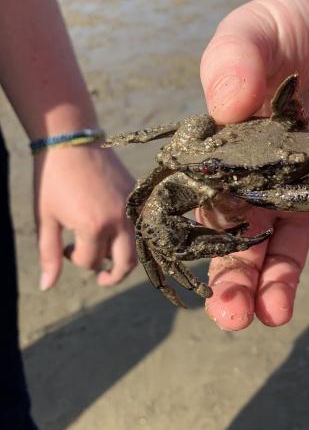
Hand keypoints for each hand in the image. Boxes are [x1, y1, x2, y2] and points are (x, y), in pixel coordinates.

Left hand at [34, 144, 136, 289]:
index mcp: (93, 226)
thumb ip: (49, 254)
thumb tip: (47, 287)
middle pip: (125, 264)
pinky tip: (117, 233)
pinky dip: (132, 237)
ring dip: (123, 257)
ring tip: (108, 256)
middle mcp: (120, 220)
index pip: (89, 262)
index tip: (66, 246)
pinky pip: (142, 227)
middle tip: (101, 278)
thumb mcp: (46, 219)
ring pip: (138, 248)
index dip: (74, 259)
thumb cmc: (52, 180)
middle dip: (111, 276)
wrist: (72, 142)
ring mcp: (134, 209)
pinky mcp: (140, 198)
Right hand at [198, 0, 308, 329]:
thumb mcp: (254, 30)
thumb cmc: (293, 24)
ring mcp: (307, 189)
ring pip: (287, 248)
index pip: (208, 204)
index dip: (204, 240)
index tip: (200, 270)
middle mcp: (264, 182)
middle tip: (233, 317)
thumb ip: (234, 60)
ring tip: (271, 316)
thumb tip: (223, 105)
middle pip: (245, 241)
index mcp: (229, 154)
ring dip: (278, 285)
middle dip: (237, 281)